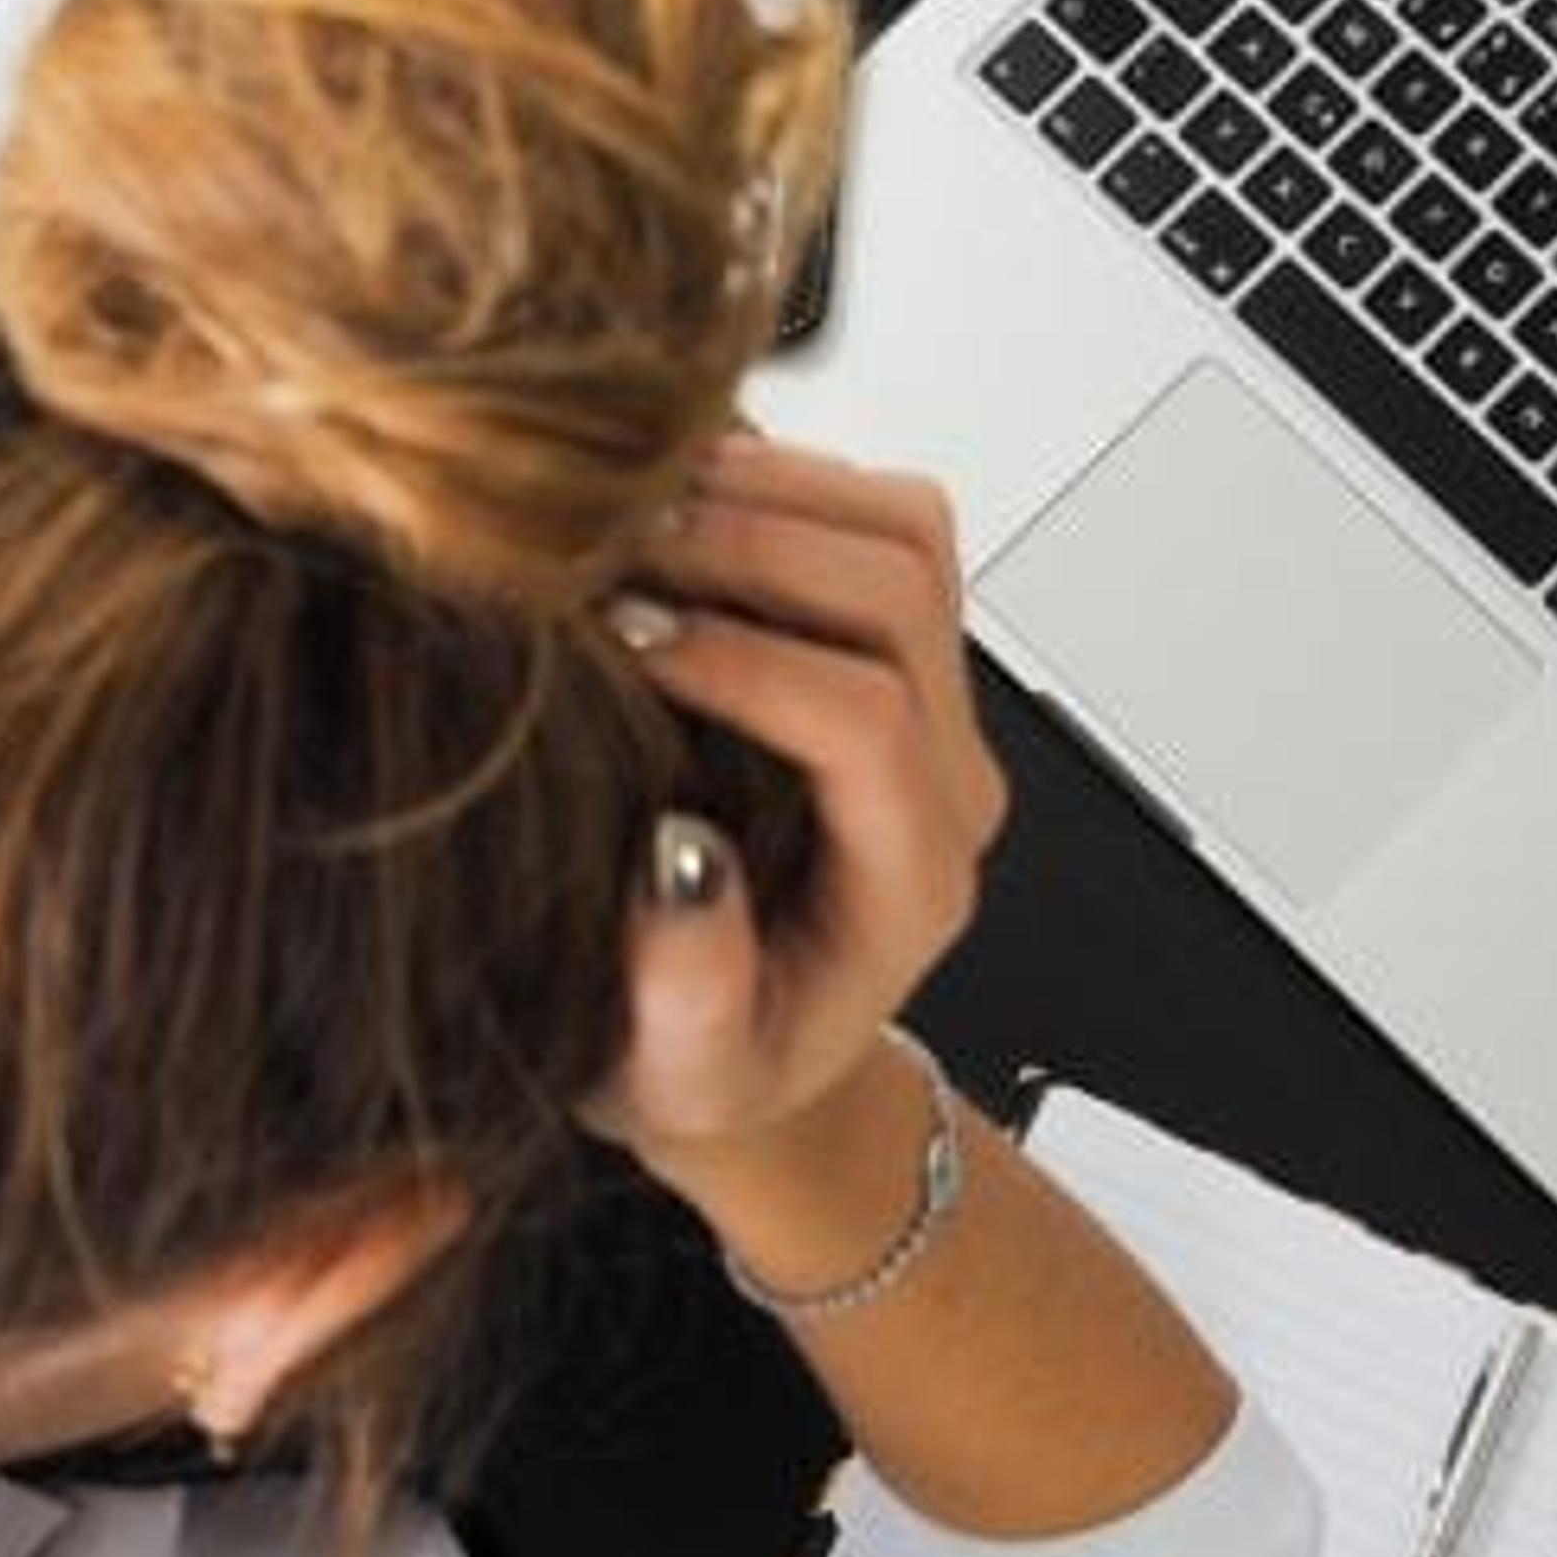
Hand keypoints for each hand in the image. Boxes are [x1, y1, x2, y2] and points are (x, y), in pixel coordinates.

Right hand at [581, 435, 1008, 1185]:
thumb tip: (678, 861)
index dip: (746, 663)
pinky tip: (662, 501)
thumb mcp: (675, 1078)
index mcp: (910, 881)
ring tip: (630, 508)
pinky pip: (872, 516)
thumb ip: (688, 997)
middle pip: (902, 593)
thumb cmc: (705, 1064)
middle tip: (609, 549)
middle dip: (752, 546)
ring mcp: (933, 700)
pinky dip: (774, 478)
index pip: (867, 722)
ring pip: (906, 530)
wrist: (745, 1046)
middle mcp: (947, 777)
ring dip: (769, 491)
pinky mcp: (892, 646)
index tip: (621, 643)